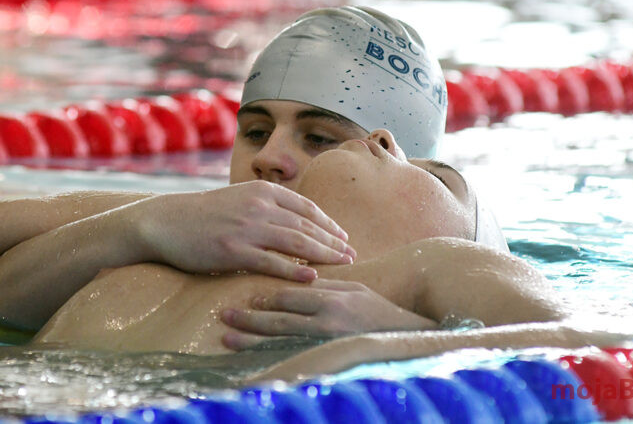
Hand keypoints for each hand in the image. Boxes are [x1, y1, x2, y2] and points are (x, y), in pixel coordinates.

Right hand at [132, 181, 355, 281]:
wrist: (165, 221)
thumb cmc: (203, 213)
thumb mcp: (238, 199)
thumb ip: (266, 205)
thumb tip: (296, 219)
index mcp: (262, 191)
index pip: (306, 208)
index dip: (328, 223)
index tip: (343, 237)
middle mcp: (259, 206)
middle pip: (308, 226)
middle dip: (333, 241)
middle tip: (352, 255)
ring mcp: (248, 229)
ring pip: (297, 243)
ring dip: (324, 255)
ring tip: (343, 265)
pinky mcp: (235, 251)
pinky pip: (273, 263)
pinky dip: (296, 271)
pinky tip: (313, 278)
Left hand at [220, 278, 436, 349]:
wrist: (407, 338)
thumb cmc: (377, 310)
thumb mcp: (353, 290)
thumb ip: (323, 283)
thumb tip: (294, 273)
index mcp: (331, 299)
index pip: (290, 295)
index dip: (265, 296)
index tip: (245, 295)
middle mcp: (327, 322)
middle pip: (280, 320)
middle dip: (249, 319)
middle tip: (225, 316)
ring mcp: (327, 345)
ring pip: (282, 342)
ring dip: (252, 340)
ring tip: (228, 340)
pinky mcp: (328, 359)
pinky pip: (294, 359)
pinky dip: (272, 358)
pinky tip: (253, 360)